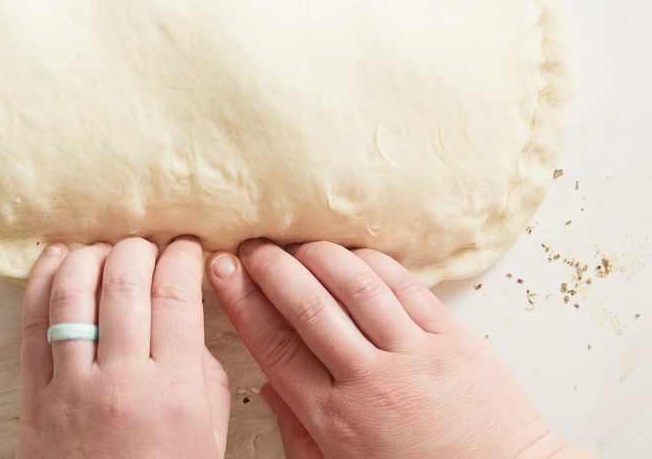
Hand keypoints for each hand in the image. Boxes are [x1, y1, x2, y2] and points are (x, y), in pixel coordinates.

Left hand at [16, 237, 230, 458]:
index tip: (186, 247)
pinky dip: (43, 280)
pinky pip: (32, 323)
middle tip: (147, 247)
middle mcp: (122, 383)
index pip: (176, 295)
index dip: (181, 257)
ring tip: (105, 250)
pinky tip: (58, 258)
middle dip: (138, 249)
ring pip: (75, 291)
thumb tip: (188, 321)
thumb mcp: (207, 439)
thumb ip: (205, 377)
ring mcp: (72, 386)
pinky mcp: (34, 396)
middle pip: (125, 282)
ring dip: (91, 255)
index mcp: (174, 392)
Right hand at [208, 239, 592, 458]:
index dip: (242, 299)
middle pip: (307, 305)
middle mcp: (371, 382)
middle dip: (271, 267)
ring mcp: (415, 356)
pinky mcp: (453, 340)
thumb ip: (297, 431)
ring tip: (296, 244)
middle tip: (251, 246)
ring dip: (317, 255)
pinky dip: (371, 261)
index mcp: (334, 419)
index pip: (274, 344)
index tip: (222, 270)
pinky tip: (350, 254)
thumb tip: (267, 384)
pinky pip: (405, 285)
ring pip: (355, 286)